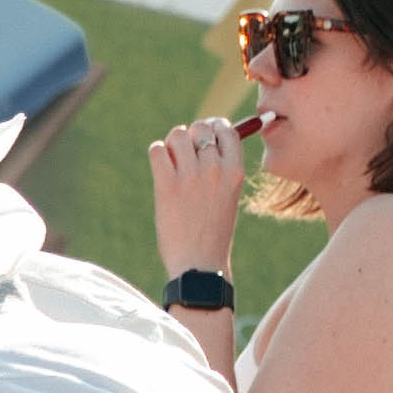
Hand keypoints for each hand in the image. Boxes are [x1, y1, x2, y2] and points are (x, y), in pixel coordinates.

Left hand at [149, 117, 247, 277]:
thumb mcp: (229, 196)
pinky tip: (161, 166)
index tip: (205, 137)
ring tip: (173, 161)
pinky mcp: (167, 186)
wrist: (199, 265)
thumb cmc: (213, 232)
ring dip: (173, 143)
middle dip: (191, 135)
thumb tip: (210, 138)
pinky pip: (157, 150)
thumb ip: (222, 168)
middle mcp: (215, 169)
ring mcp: (190, 177)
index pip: (226, 129)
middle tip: (185, 153)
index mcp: (235, 171)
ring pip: (177, 135)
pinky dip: (157, 153)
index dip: (213, 127)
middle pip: (200, 127)